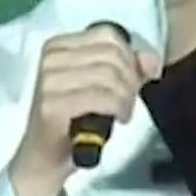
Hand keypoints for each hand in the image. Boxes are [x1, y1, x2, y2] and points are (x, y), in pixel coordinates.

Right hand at [8, 25, 161, 195]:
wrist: (43, 159)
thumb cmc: (73, 122)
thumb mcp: (104, 89)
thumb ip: (129, 70)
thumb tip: (152, 59)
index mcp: (58, 46)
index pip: (109, 35)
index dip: (130, 58)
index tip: (133, 82)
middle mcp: (50, 57)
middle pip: (112, 55)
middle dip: (130, 80)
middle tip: (128, 102)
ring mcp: (48, 80)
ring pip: (109, 75)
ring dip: (126, 97)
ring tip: (123, 112)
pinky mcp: (52, 104)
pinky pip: (101, 96)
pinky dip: (118, 108)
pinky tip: (118, 119)